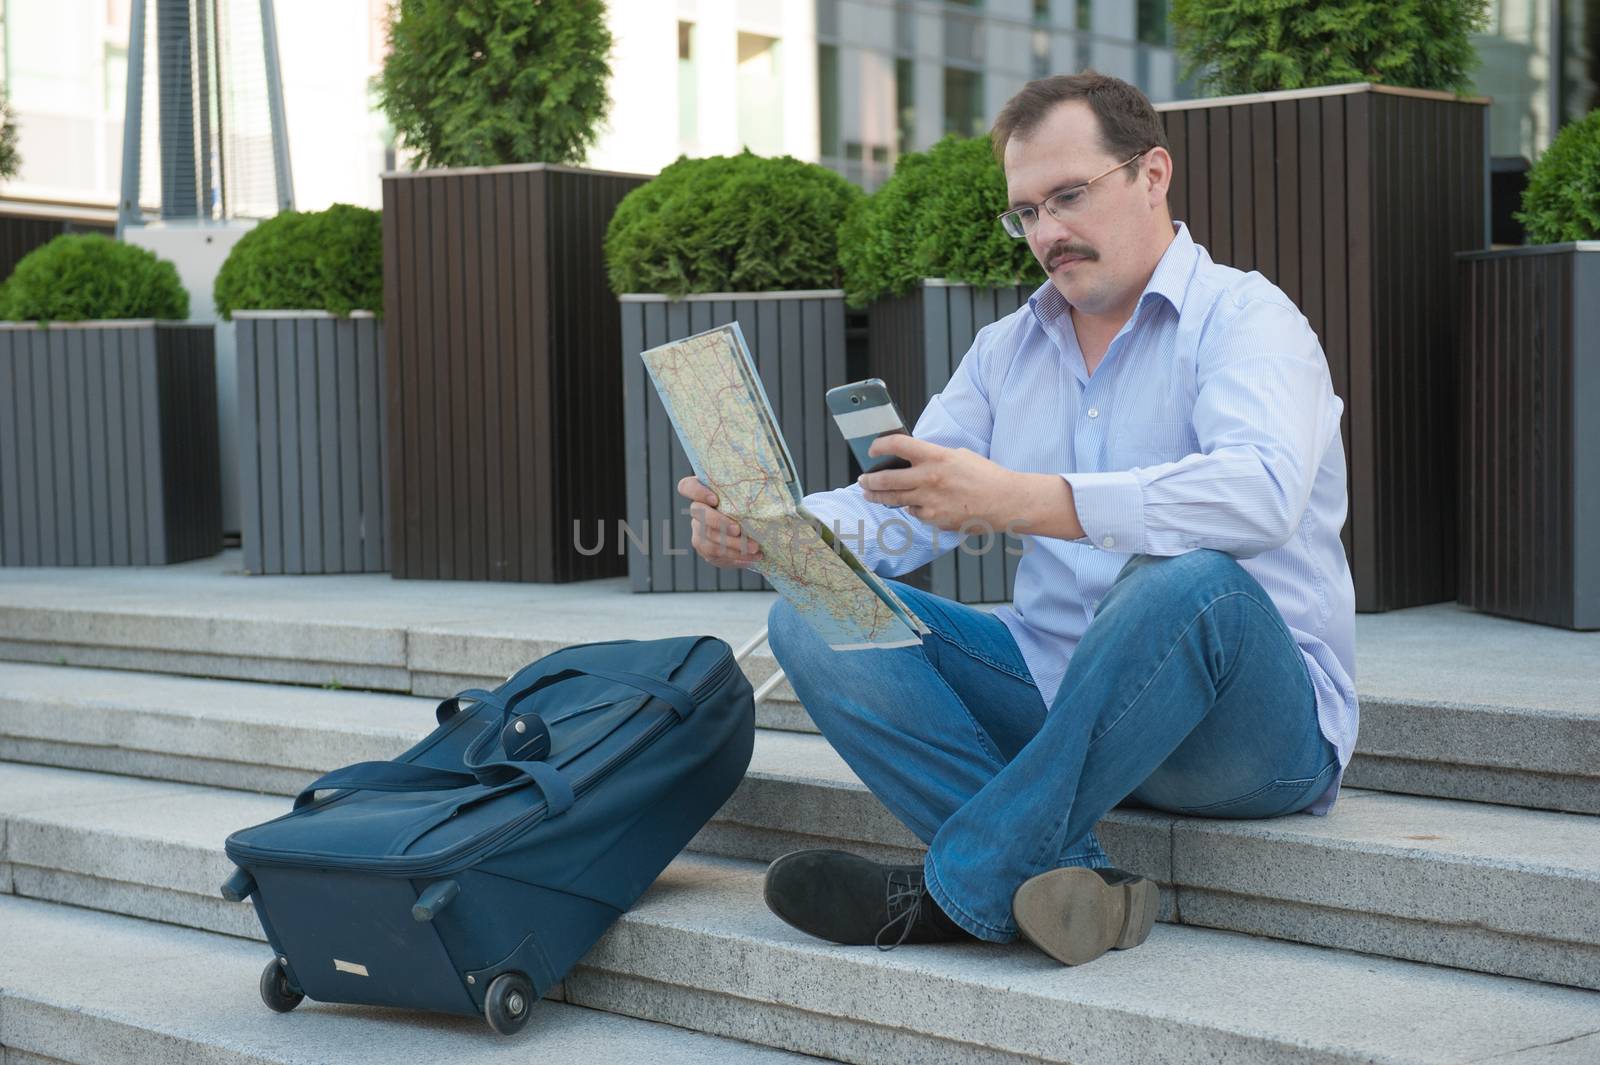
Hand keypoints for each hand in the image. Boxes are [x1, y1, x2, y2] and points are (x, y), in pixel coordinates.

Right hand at [677, 475, 762, 568]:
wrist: (755, 527)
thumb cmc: (753, 503)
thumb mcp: (751, 492)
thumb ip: (751, 489)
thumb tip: (772, 487)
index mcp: (704, 490)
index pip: (687, 487)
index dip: (697, 493)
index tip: (715, 500)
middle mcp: (697, 510)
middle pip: (698, 515)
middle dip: (719, 522)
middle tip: (738, 529)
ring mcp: (698, 531)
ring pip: (708, 539)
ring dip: (732, 545)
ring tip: (754, 548)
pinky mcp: (706, 549)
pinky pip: (716, 556)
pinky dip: (736, 557)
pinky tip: (752, 557)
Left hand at [857, 435, 1023, 533]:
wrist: (1006, 502)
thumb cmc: (986, 476)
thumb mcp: (959, 455)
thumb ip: (933, 457)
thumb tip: (912, 460)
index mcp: (936, 457)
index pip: (897, 445)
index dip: (879, 445)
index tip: (872, 449)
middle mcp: (929, 479)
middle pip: (886, 479)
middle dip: (869, 481)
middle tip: (862, 480)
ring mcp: (930, 502)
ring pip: (894, 500)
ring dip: (879, 497)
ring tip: (871, 495)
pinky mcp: (934, 520)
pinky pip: (915, 513)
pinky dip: (913, 509)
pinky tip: (916, 505)